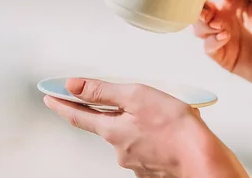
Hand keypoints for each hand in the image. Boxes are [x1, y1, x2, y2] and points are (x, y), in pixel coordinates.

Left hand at [44, 78, 247, 177]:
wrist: (203, 160)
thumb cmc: (176, 128)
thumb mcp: (136, 96)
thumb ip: (102, 91)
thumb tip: (73, 85)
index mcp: (112, 130)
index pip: (77, 115)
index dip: (61, 104)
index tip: (48, 97)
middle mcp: (119, 149)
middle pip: (107, 124)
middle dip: (115, 111)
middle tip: (137, 100)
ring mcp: (136, 161)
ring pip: (129, 134)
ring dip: (140, 122)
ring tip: (165, 112)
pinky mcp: (152, 167)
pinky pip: (146, 145)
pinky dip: (153, 134)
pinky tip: (169, 128)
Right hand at [194, 0, 251, 139]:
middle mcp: (229, 15)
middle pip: (200, 4)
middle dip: (198, 3)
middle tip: (207, 7)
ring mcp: (225, 34)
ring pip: (199, 24)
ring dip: (203, 22)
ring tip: (219, 25)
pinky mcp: (224, 54)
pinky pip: (207, 45)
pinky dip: (211, 40)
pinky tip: (224, 37)